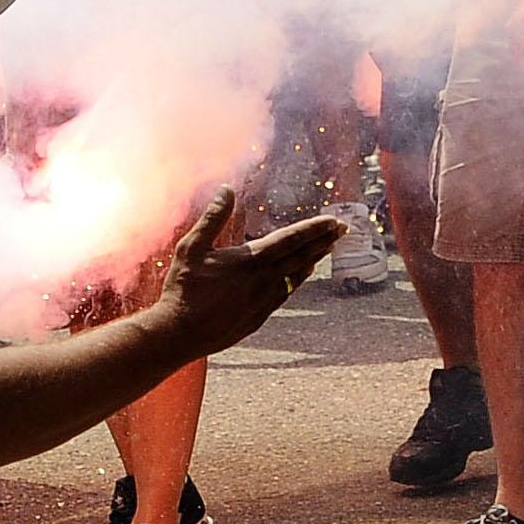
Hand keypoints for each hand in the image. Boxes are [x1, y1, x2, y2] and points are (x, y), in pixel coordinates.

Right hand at [149, 190, 344, 355]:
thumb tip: (227, 189)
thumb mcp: (191, 248)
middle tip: (343, 229)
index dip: (316, 228)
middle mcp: (265, 280)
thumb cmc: (182, 289)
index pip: (292, 239)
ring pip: (298, 276)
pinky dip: (299, 279)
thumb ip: (213, 218)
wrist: (179, 334)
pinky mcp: (260, 317)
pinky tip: (302, 274)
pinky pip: (287, 293)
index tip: (334, 220)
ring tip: (327, 248)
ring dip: (314, 259)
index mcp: (251, 260)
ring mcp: (265, 300)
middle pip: (302, 256)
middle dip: (324, 240)